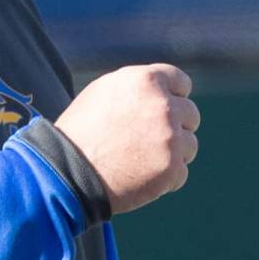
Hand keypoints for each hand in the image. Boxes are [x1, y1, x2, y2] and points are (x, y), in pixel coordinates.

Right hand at [54, 64, 199, 213]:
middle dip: (175, 126)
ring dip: (173, 153)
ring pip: (190, 144)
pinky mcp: (172, 168)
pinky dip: (166, 178)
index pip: (182, 83)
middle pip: (190, 114)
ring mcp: (170, 138)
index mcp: (146, 81)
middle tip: (151, 141)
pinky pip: (182, 172)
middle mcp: (163, 106)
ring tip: (142, 161)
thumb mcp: (105, 92)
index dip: (174, 97)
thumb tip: (166, 90)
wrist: (68, 171)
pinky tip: (141, 178)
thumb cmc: (82, 131)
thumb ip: (139, 87)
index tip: (165, 111)